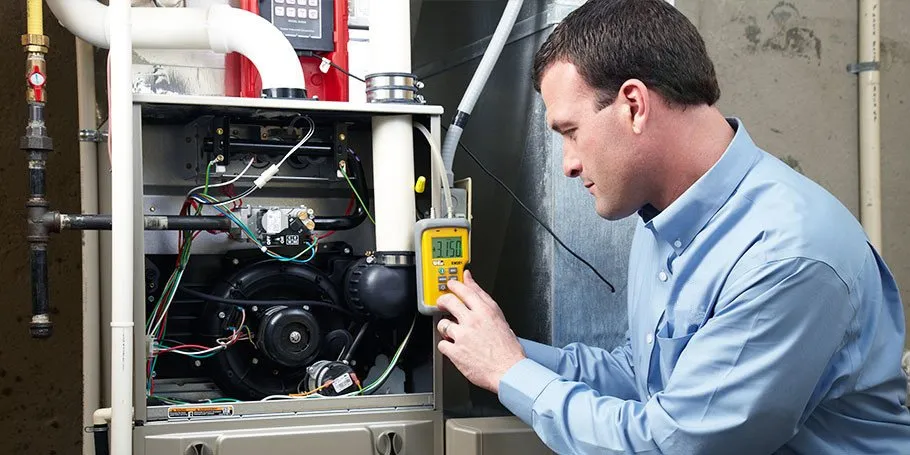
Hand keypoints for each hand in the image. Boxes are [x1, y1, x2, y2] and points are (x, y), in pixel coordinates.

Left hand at [436, 270, 525, 392]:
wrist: (509, 371)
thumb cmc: (508, 350)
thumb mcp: (500, 318)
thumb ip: (483, 299)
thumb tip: (472, 282)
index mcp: (486, 312)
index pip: (465, 290)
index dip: (455, 285)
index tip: (451, 284)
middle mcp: (473, 321)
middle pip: (448, 302)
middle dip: (442, 301)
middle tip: (442, 304)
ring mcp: (463, 336)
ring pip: (442, 324)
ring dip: (445, 328)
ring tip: (452, 333)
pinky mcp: (456, 352)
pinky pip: (442, 344)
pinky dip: (446, 346)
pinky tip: (454, 348)